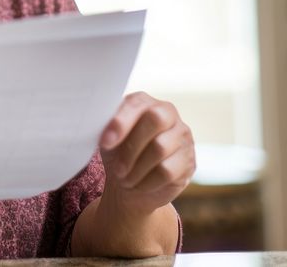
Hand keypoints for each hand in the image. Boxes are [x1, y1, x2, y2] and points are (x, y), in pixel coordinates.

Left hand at [97, 92, 194, 214]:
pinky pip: (168, 171)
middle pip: (155, 119)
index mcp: (144, 102)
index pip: (136, 103)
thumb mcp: (106, 138)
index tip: (106, 142)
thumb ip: (104, 125)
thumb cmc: (116, 153)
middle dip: (131, 147)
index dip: (121, 122)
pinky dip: (147, 182)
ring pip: (160, 148)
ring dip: (136, 169)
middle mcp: (168, 113)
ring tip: (125, 178)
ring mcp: (182, 136)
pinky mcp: (189, 161)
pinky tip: (139, 184)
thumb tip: (97, 121)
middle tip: (117, 168)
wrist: (130, 183)